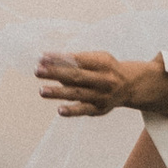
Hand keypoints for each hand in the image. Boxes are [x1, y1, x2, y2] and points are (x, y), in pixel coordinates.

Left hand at [35, 50, 153, 118]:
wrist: (129, 86)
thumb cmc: (106, 69)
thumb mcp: (97, 59)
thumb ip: (77, 61)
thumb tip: (50, 62)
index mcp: (103, 63)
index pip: (78, 59)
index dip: (60, 58)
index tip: (42, 57)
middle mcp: (104, 79)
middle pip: (76, 76)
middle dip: (56, 73)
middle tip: (37, 70)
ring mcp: (102, 95)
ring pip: (78, 93)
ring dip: (58, 92)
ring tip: (41, 90)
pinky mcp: (99, 109)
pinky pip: (84, 110)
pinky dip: (72, 111)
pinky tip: (60, 110)